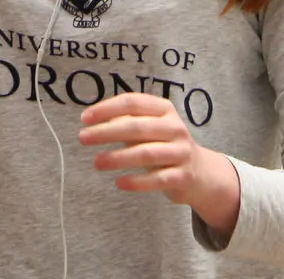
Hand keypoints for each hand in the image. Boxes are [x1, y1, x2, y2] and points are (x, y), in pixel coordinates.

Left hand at [79, 93, 240, 237]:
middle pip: (136, 127)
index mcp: (164, 109)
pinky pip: (157, 179)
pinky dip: (136, 182)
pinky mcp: (183, 176)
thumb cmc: (164, 145)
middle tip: (83, 138)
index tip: (84, 118)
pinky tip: (118, 182)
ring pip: (145, 153)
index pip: (132, 102)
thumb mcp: (149, 127)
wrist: (200, 173)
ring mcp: (181, 152)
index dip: (106, 108)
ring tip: (96, 162)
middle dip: (106, 132)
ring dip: (117, 158)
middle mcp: (175, 127)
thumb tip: (93, 122)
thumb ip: (126, 122)